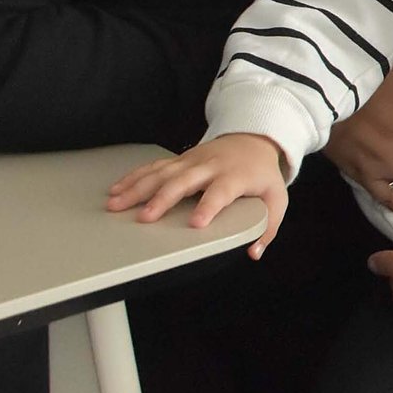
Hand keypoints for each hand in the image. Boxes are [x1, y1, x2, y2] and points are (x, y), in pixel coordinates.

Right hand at [106, 133, 285, 255]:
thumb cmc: (262, 174)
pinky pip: (153, 167)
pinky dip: (133, 177)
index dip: (209, 207)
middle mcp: (210, 167)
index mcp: (234, 177)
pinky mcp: (179, 160)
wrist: (252, 140)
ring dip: (137, 188)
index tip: (196, 223)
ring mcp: (191, 161)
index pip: (220, 192)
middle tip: (145, 218)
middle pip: (183, 181)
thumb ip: (268, 227)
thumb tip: (254, 252)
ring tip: (116, 204)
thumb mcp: (276, 198)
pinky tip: (117, 189)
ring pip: (161, 172)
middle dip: (162, 199)